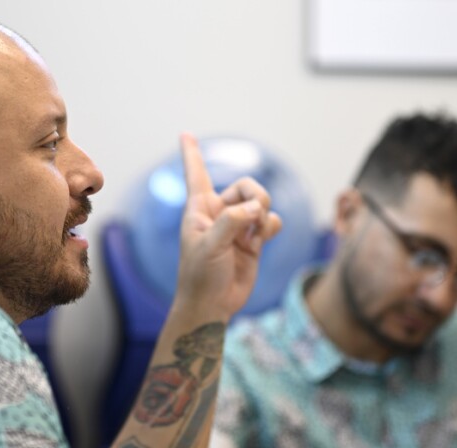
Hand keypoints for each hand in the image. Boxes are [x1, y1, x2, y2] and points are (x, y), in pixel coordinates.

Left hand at [175, 133, 281, 320]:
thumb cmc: (200, 275)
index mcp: (199, 208)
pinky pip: (271, 221)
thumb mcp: (210, 245)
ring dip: (264, 215)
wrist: (212, 304)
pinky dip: (270, 228)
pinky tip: (259, 243)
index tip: (184, 133)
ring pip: (262, 202)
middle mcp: (219, 213)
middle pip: (247, 185)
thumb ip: (232, 221)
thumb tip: (258, 208)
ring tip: (253, 237)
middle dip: (257, 195)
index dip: (191, 153)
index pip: (196, 173)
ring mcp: (238, 226)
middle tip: (255, 214)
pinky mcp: (253, 240)